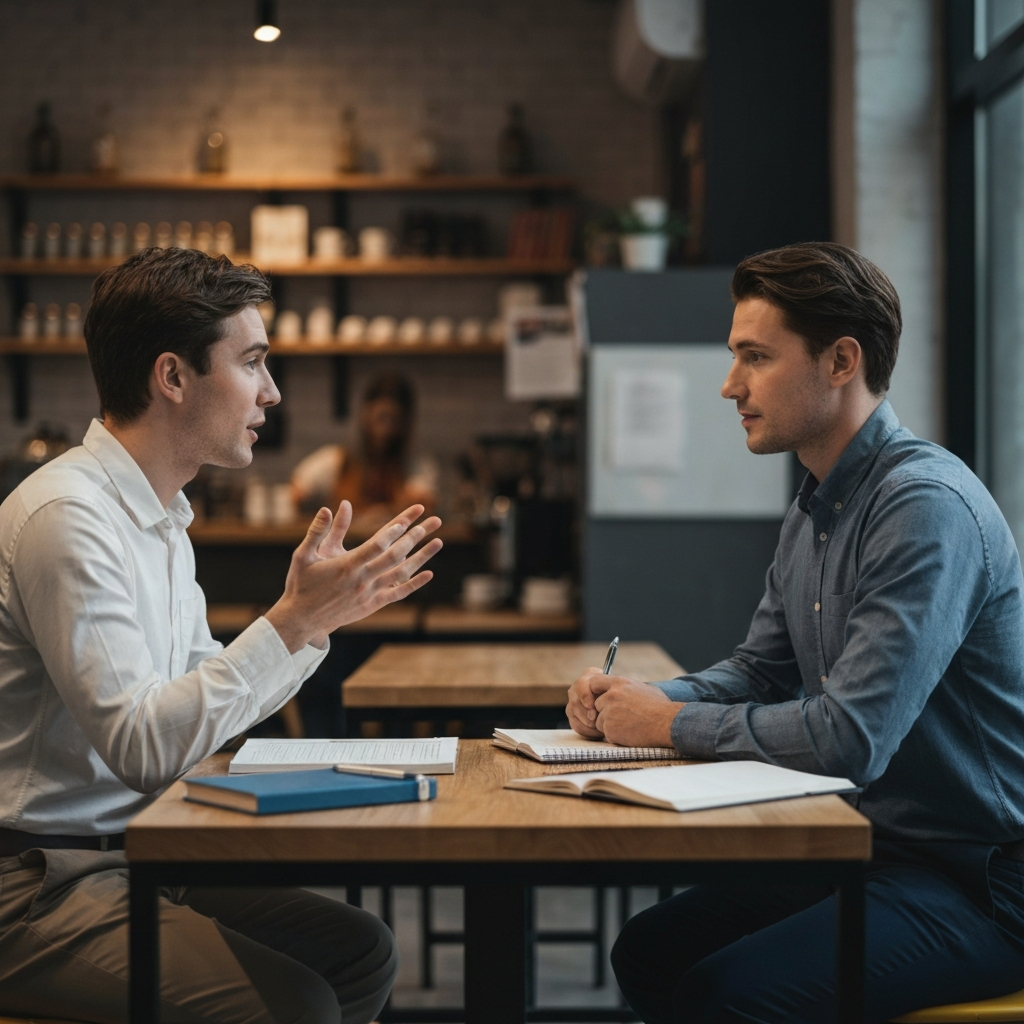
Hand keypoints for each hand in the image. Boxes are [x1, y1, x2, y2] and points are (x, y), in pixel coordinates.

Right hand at [265, 502, 441, 652]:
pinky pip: (398, 593)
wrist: (302, 619)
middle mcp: (362, 579)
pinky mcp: (372, 604)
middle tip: (432, 522)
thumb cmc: (301, 584)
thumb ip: (317, 531)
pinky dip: (414, 584)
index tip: (406, 520)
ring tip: (438, 542)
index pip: (375, 546)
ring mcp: (369, 593)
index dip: (391, 533)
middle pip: (394, 556)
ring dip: (422, 557)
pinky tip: (428, 573)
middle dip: (414, 537)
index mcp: (346, 565)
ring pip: (401, 573)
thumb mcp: (304, 555)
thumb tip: (326, 508)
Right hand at [566, 667, 630, 738]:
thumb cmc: (624, 697)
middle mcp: (578, 688)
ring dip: (586, 722)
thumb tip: (599, 703)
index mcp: (589, 676)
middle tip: (595, 720)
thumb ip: (611, 690)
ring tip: (600, 727)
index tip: (591, 706)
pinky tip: (598, 732)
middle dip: (585, 712)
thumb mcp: (620, 689)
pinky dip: (586, 730)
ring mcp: (574, 702)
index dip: (585, 695)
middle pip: (575, 699)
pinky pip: (575, 725)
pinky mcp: (574, 716)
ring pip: (573, 712)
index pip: (581, 684)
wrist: (624, 707)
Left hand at [594, 678, 683, 747]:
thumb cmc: (660, 707)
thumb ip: (625, 688)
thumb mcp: (643, 688)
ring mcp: (609, 712)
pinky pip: (606, 734)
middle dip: (605, 713)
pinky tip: (630, 733)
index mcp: (620, 683)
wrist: (668, 724)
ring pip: (600, 721)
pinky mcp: (610, 728)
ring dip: (611, 726)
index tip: (600, 699)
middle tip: (624, 717)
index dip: (595, 692)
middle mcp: (612, 695)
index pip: (594, 682)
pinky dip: (616, 736)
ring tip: (630, 725)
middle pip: (597, 705)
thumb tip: (617, 688)